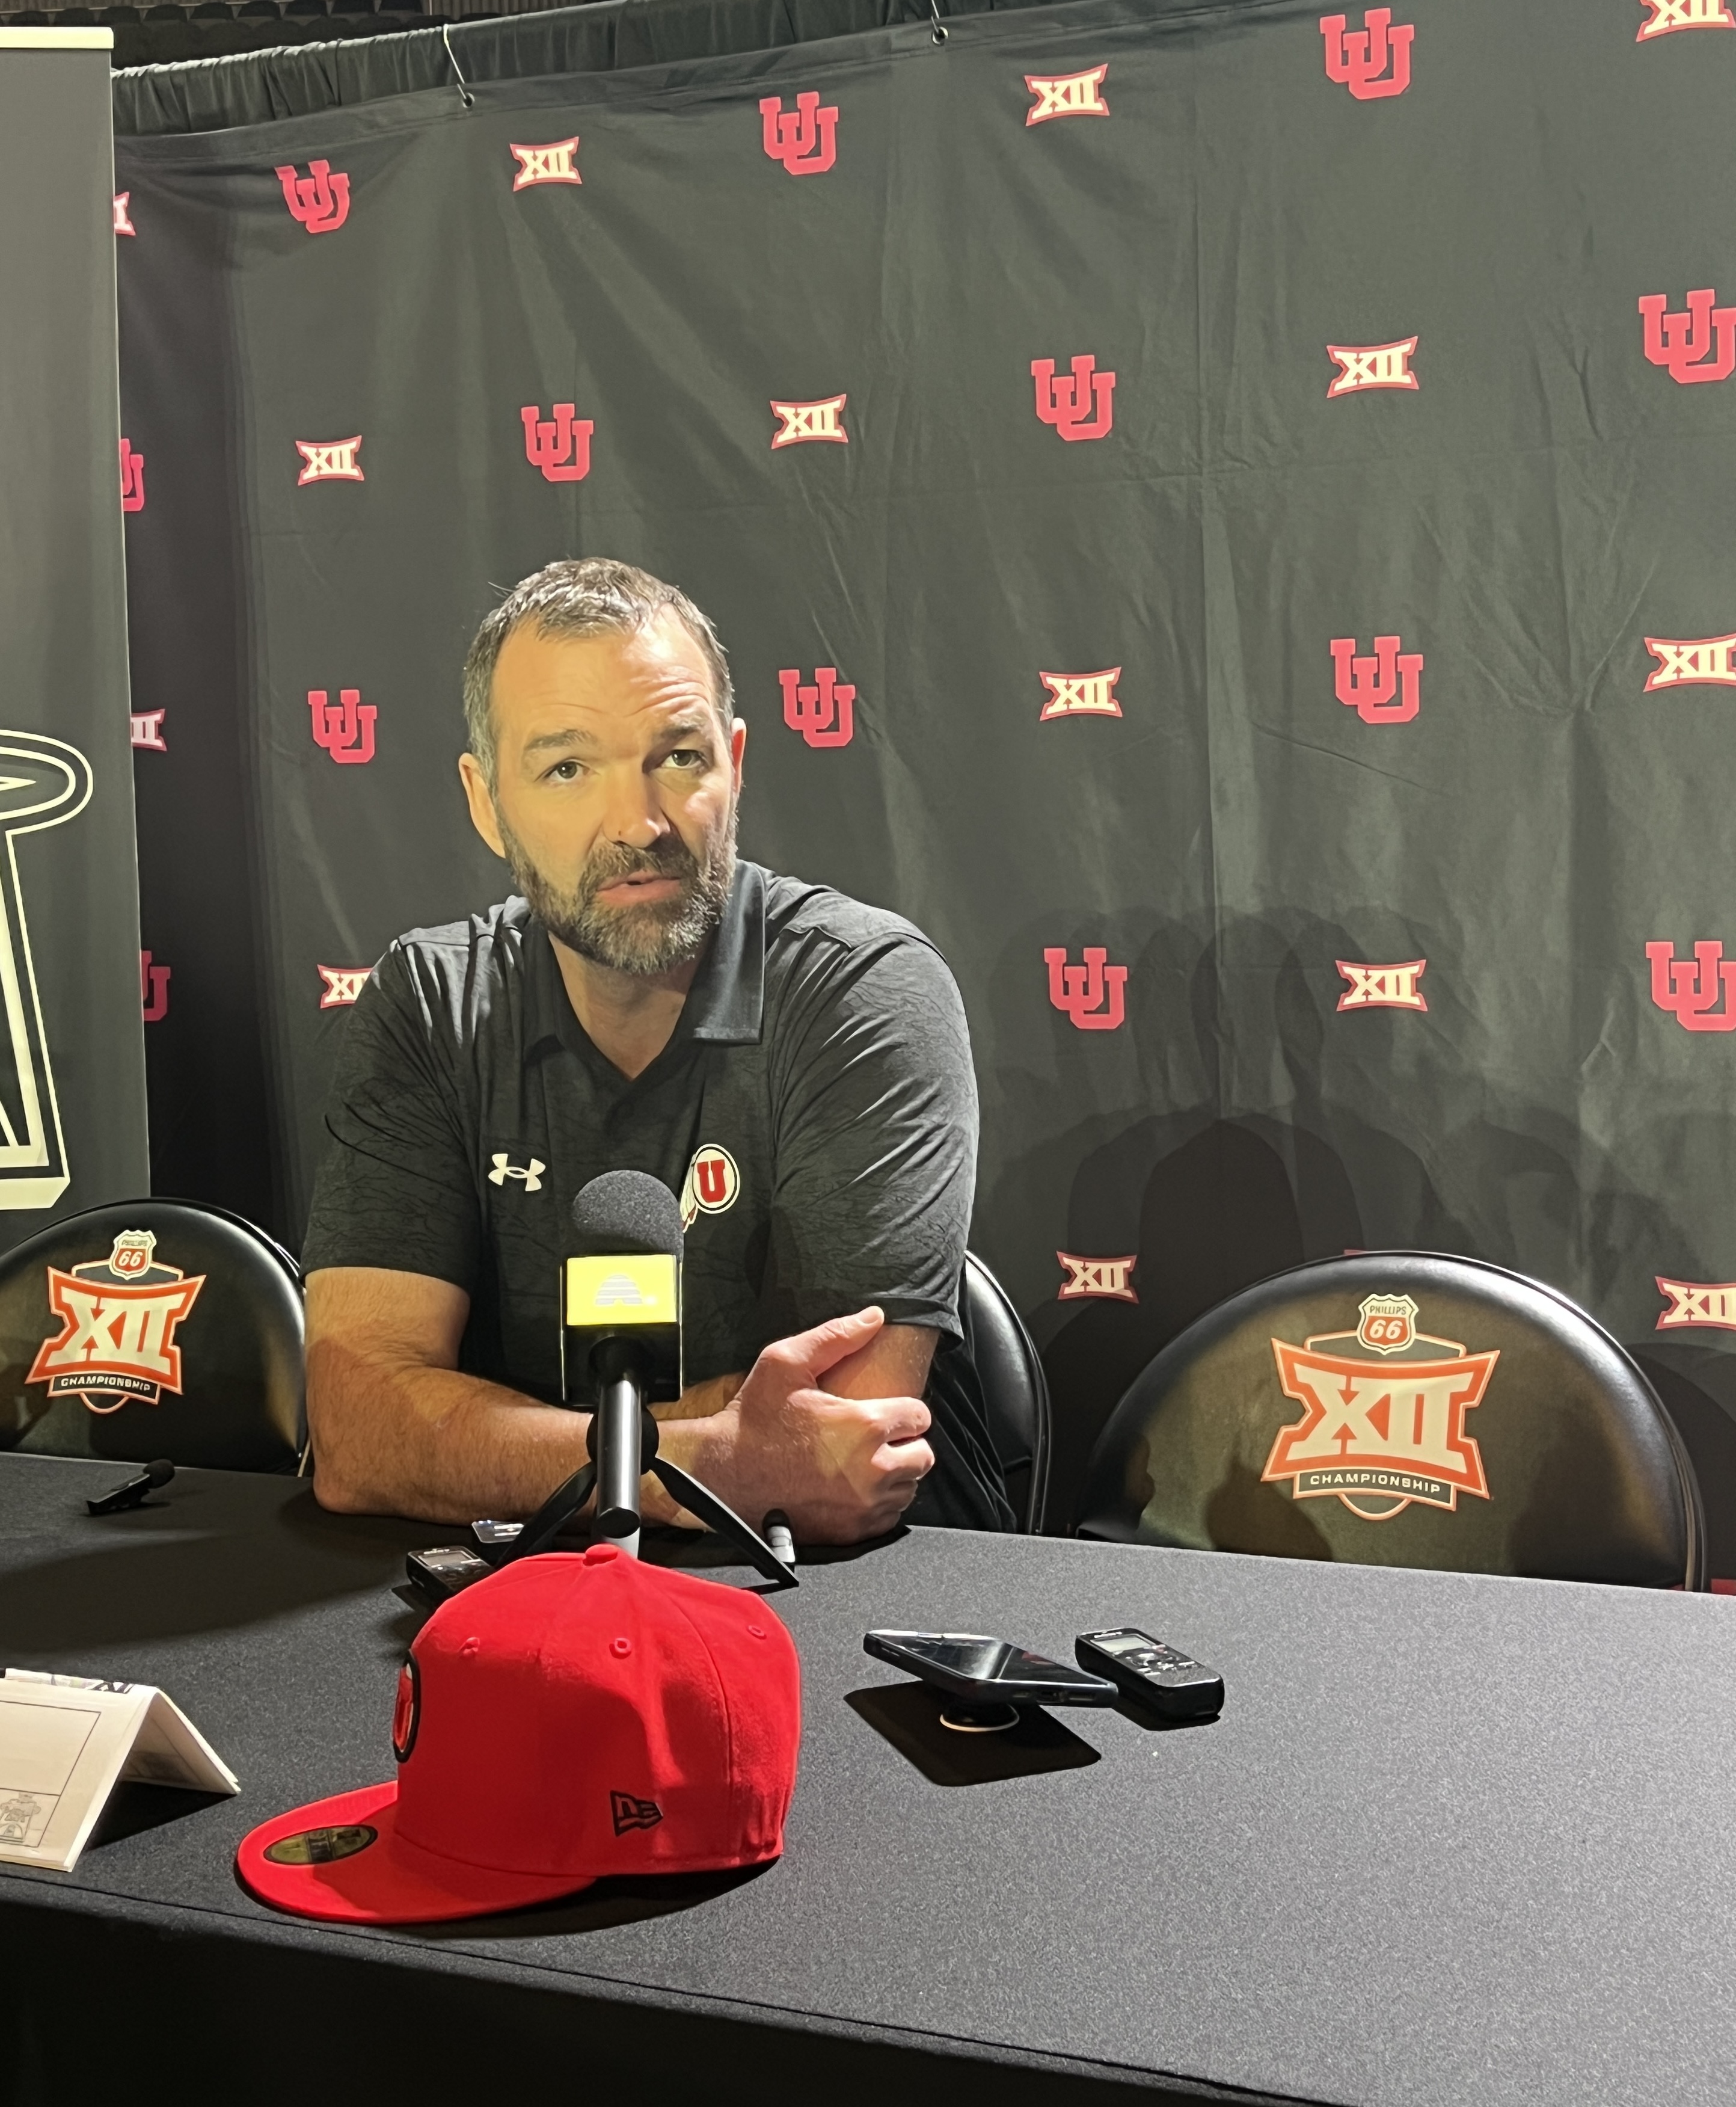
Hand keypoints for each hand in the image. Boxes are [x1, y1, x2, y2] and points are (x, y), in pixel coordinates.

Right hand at [676, 1307, 933, 1543]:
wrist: (721, 1477)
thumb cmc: (751, 1421)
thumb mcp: (785, 1363)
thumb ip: (835, 1336)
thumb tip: (873, 1318)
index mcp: (864, 1426)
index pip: (920, 1416)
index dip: (903, 1410)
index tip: (883, 1411)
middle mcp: (873, 1470)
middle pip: (923, 1455)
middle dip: (905, 1443)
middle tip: (876, 1437)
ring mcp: (864, 1506)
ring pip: (909, 1487)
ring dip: (894, 1473)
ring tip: (863, 1461)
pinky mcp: (852, 1532)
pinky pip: (889, 1516)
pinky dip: (879, 1502)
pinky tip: (854, 1486)